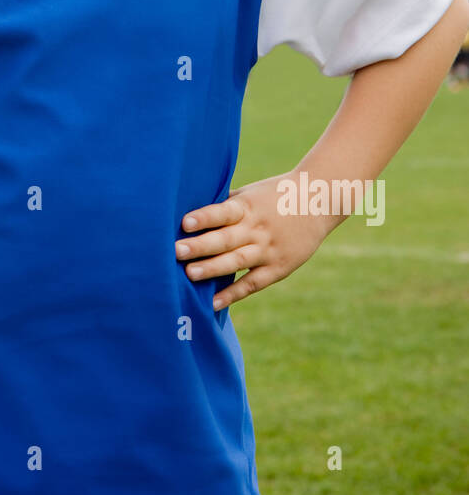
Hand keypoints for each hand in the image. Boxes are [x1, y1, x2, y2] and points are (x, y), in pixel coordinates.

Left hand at [175, 172, 330, 310]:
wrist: (319, 200)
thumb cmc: (275, 194)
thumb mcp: (250, 193)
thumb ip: (225, 204)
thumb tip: (187, 210)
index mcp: (249, 206)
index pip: (223, 212)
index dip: (205, 217)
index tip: (184, 223)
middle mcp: (257, 228)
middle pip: (226, 239)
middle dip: (200, 246)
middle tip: (176, 252)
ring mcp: (269, 249)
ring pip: (237, 261)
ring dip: (213, 269)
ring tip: (190, 274)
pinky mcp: (279, 267)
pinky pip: (253, 283)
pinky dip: (234, 293)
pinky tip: (213, 301)